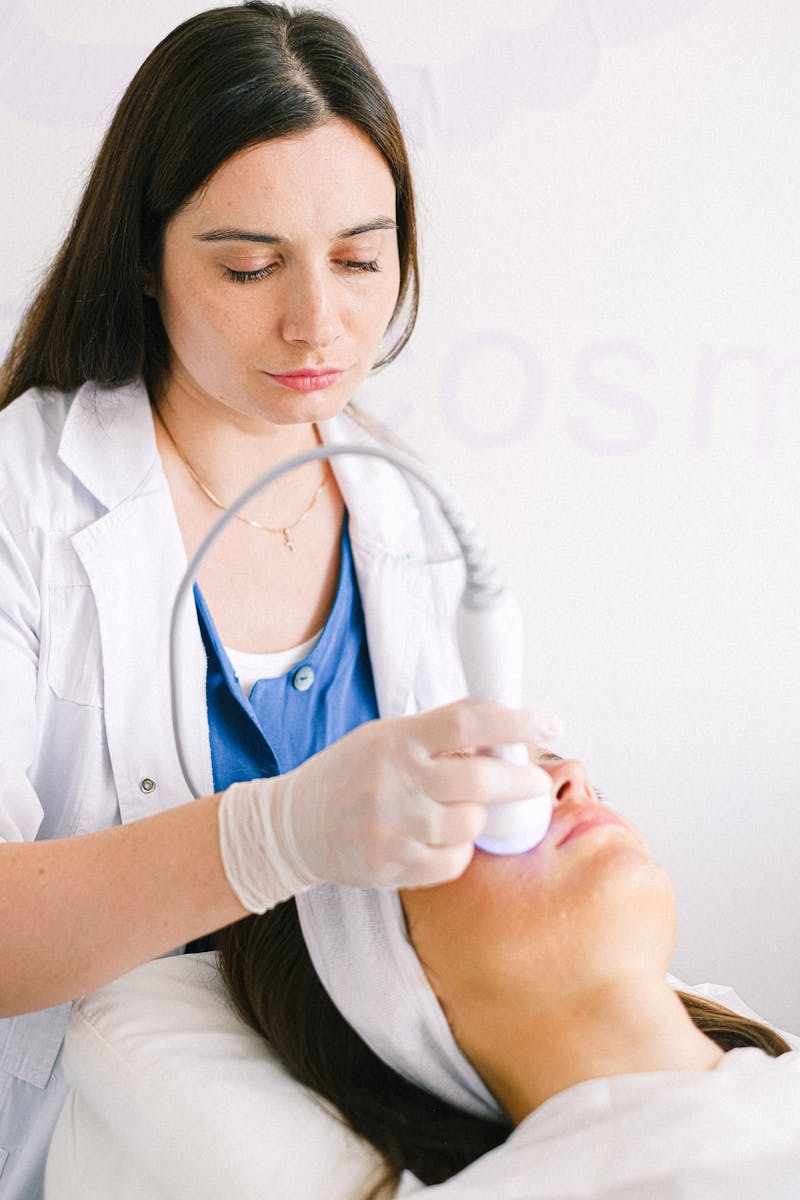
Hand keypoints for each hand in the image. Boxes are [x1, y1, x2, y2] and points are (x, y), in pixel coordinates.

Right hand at [218, 699, 555, 911]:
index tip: (548, 722)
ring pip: (470, 826)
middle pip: (480, 781)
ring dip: (482, 818)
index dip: (516, 721)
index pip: (467, 722)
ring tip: (467, 810)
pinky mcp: (390, 868)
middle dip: (520, 781)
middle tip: (534, 781)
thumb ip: (439, 735)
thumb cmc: (351, 774)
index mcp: (398, 740)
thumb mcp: (387, 736)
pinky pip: (452, 862)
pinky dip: (458, 851)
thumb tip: (505, 732)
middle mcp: (396, 782)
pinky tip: (442, 839)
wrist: (294, 825)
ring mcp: (392, 828)